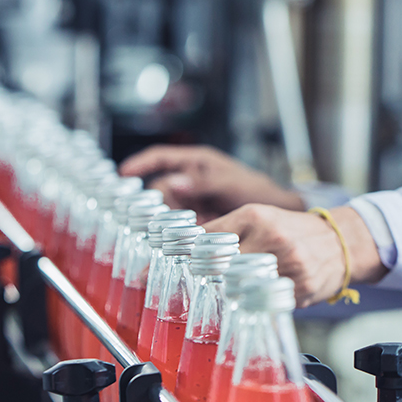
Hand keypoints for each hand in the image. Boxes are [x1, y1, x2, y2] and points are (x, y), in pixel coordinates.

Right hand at [120, 145, 304, 221]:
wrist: (278, 213)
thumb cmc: (256, 189)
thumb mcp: (230, 182)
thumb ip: (203, 183)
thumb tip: (174, 183)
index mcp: (196, 163)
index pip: (161, 158)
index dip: (141, 164)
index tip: (124, 174)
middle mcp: (191, 181)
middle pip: (160, 189)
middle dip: (154, 204)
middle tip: (150, 219)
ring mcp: (193, 201)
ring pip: (167, 210)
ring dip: (164, 223)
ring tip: (165, 234)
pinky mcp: (198, 221)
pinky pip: (178, 227)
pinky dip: (175, 235)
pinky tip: (176, 243)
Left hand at [204, 204, 387, 306]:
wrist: (339, 241)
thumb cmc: (292, 230)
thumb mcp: (259, 217)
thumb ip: (226, 230)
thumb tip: (188, 248)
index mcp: (254, 216)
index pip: (209, 239)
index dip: (193, 255)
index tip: (187, 262)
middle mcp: (270, 236)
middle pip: (221, 266)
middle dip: (211, 276)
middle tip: (209, 280)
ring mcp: (287, 262)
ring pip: (242, 287)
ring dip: (233, 293)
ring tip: (235, 290)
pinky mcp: (300, 286)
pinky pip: (266, 301)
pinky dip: (258, 302)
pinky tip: (259, 297)